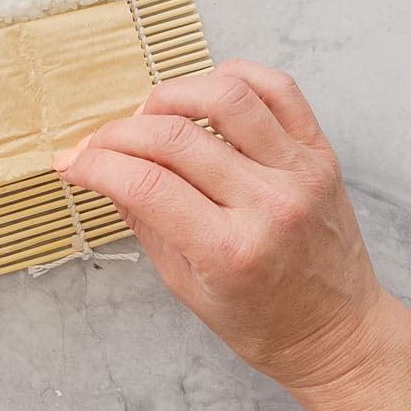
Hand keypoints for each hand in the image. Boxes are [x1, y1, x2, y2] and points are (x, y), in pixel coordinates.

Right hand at [56, 60, 391, 395]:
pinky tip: (204, 95)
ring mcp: (299, 173)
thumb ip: (142, 220)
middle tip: (99, 144)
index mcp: (230, 251)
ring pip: (225, 95)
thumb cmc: (260, 319)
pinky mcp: (320, 153)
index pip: (144, 183)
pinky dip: (232, 76)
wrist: (338, 334)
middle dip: (118, 134)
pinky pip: (277, 87)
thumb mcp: (185, 285)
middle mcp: (268, 205)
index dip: (96, 164)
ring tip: (151, 115)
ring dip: (172, 94)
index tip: (72, 161)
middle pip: (173, 137)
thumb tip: (98, 169)